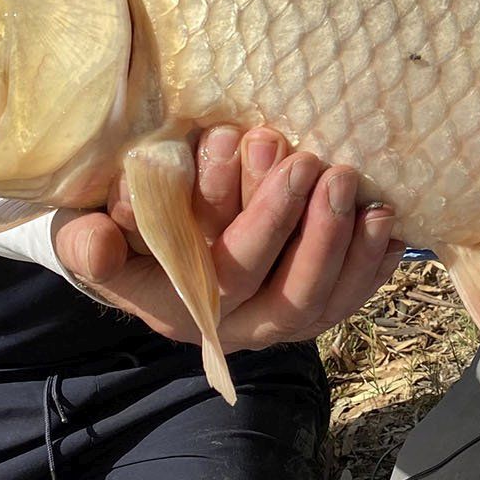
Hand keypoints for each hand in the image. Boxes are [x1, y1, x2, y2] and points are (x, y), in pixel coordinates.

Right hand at [54, 125, 402, 348]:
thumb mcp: (90, 236)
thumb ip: (91, 244)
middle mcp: (236, 325)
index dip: (265, 218)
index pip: (234, 271)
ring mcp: (276, 322)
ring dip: (351, 246)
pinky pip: (349, 298)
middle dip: (318, 230)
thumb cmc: (121, 236)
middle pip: (292, 294)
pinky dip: (373, 264)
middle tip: (332, 168)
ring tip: (367, 193)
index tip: (282, 154)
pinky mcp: (308, 310)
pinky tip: (390, 224)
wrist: (139, 260)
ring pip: (326, 301)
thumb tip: (98, 242)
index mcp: (184, 307)